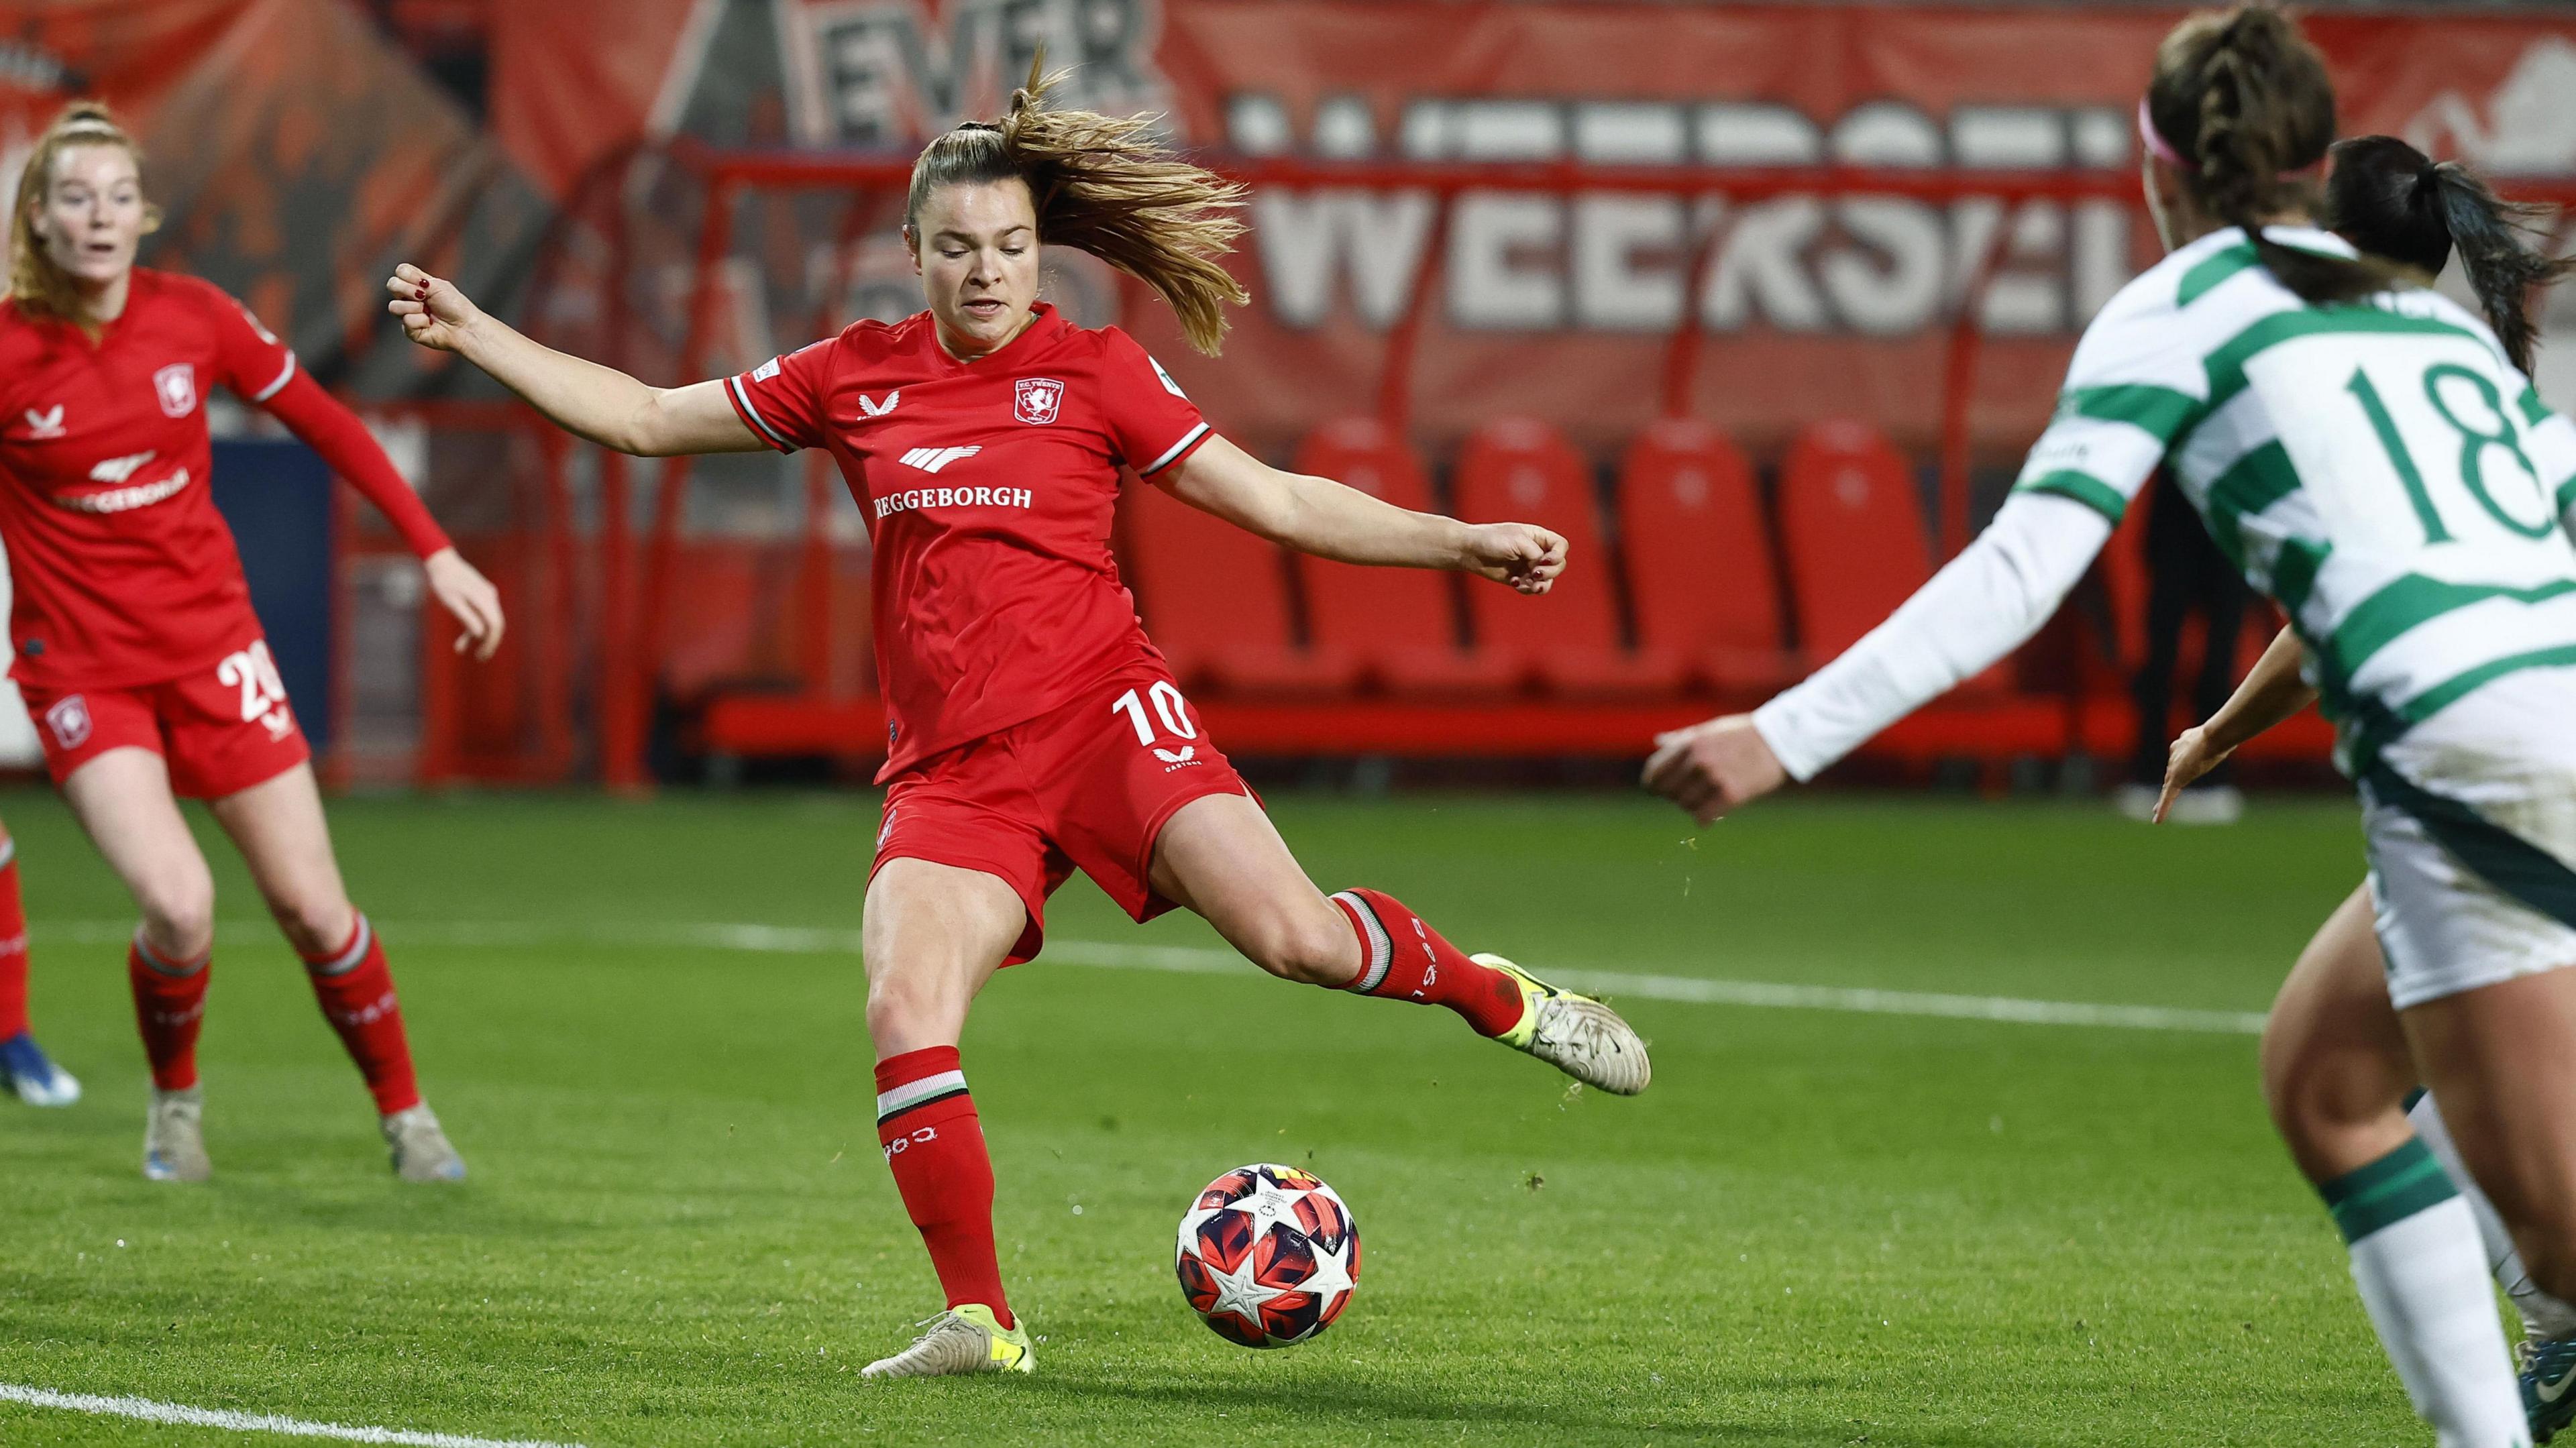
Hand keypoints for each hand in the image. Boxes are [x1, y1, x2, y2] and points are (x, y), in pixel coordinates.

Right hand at [385, 263, 481, 353]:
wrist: (464, 326)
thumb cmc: (455, 306)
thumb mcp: (438, 285)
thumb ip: (416, 277)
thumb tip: (400, 277)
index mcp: (416, 285)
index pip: (400, 272)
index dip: (408, 275)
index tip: (424, 283)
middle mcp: (409, 298)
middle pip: (391, 285)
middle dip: (407, 289)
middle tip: (424, 296)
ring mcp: (408, 314)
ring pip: (393, 306)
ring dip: (413, 307)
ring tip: (427, 312)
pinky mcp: (409, 330)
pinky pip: (406, 321)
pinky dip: (420, 321)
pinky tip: (430, 323)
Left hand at [424, 548, 505, 660]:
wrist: (441, 562)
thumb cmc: (444, 583)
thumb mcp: (452, 602)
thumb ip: (467, 617)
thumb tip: (480, 635)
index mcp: (484, 598)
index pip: (496, 625)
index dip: (491, 642)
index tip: (482, 654)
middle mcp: (490, 597)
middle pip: (496, 625)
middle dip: (488, 642)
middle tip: (480, 658)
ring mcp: (487, 596)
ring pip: (489, 621)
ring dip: (478, 637)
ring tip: (460, 648)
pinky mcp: (481, 596)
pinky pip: (482, 615)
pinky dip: (473, 626)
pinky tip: (462, 639)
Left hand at [1462, 522, 1566, 594]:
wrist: (1470, 551)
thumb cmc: (1492, 539)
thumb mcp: (1518, 541)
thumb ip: (1535, 553)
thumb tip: (1543, 568)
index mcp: (1538, 537)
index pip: (1561, 546)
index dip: (1557, 555)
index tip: (1543, 560)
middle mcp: (1537, 551)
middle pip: (1558, 566)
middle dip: (1549, 572)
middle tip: (1534, 574)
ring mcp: (1529, 566)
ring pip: (1547, 580)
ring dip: (1540, 585)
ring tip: (1528, 585)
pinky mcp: (1520, 579)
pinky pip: (1532, 589)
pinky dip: (1527, 589)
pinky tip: (1513, 583)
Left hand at [1642, 714, 1787, 824]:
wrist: (1780, 741)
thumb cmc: (1743, 734)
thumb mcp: (1710, 729)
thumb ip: (1683, 738)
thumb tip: (1658, 741)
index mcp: (1690, 743)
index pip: (1655, 771)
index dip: (1653, 784)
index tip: (1657, 790)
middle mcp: (1698, 760)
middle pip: (1668, 792)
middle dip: (1674, 795)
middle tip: (1687, 795)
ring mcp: (1714, 778)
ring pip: (1685, 805)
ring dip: (1692, 806)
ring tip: (1706, 799)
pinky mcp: (1731, 795)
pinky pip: (1703, 817)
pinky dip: (1704, 818)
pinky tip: (1711, 815)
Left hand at [2152, 724, 2231, 822]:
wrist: (2211, 737)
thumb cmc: (2218, 735)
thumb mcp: (2216, 737)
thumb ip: (2215, 742)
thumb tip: (2226, 742)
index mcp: (2182, 745)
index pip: (2179, 759)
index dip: (2178, 766)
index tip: (2180, 770)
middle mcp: (2175, 756)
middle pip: (2170, 774)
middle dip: (2168, 784)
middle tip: (2161, 794)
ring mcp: (2173, 768)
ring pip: (2167, 787)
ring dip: (2162, 800)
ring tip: (2156, 811)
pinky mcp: (2175, 779)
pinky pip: (2168, 797)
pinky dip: (2163, 809)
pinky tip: (2157, 820)